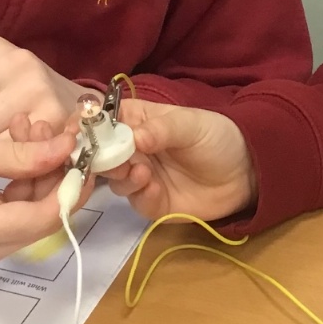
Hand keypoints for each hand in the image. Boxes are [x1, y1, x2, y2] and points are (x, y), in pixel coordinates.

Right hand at [0, 123, 75, 277]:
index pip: (43, 218)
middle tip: (53, 131)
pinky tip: (19, 155)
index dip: (73, 186)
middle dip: (54, 176)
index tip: (87, 152)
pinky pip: (10, 223)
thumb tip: (69, 150)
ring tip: (31, 132)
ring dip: (38, 179)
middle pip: (39, 221)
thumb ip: (22, 155)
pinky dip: (20, 191)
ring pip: (27, 221)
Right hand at [99, 99, 255, 222]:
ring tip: (142, 172)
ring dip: (122, 177)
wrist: (248, 173)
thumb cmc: (218, 138)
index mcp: (137, 120)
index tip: (74, 131)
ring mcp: (141, 176)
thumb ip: (162, 129)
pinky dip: (141, 196)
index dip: (85, 125)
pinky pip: (136, 202)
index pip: (101, 121)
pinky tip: (155, 189)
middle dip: (100, 157)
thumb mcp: (192, 125)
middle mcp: (132, 149)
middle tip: (113, 160)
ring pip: (114, 179)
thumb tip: (133, 137)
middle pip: (100, 153)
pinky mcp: (152, 202)